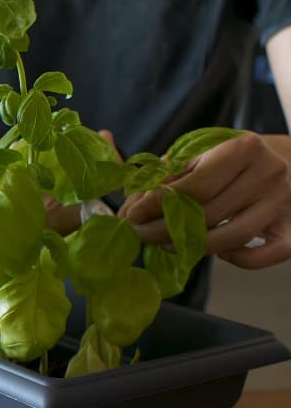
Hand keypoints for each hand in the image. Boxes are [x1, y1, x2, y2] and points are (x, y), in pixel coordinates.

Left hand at [120, 132, 290, 268]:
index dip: (157, 204)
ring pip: (231, 238)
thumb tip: (132, 207)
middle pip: (209, 214)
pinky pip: (260, 256)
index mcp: (243, 148)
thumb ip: (168, 176)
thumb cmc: (236, 158)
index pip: (194, 185)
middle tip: (140, 236)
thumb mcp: (204, 153)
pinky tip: (219, 251)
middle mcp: (269, 174)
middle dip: (165, 229)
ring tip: (166, 245)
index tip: (131, 216)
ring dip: (193, 247)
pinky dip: (236, 259)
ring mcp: (284, 204)